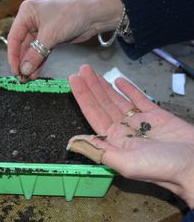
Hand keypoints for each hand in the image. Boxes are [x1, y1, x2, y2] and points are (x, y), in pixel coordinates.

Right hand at [7, 0, 122, 81]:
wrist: (93, 15)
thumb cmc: (71, 15)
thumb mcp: (50, 35)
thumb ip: (35, 54)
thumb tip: (24, 70)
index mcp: (26, 13)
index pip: (14, 38)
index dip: (13, 56)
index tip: (15, 70)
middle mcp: (31, 20)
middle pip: (21, 45)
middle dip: (22, 62)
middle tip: (21, 77)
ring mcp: (40, 30)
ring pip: (31, 50)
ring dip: (30, 64)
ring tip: (27, 78)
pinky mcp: (50, 38)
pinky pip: (41, 52)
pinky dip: (38, 62)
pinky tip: (35, 72)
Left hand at [68, 64, 193, 207]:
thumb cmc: (163, 167)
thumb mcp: (127, 163)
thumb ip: (102, 151)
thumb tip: (76, 141)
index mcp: (114, 140)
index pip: (93, 114)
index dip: (82, 96)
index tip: (73, 80)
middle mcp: (123, 129)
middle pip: (102, 103)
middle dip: (90, 86)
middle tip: (81, 69)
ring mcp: (139, 121)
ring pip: (116, 99)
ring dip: (104, 85)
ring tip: (92, 72)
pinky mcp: (155, 115)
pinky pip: (138, 99)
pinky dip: (128, 89)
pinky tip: (118, 81)